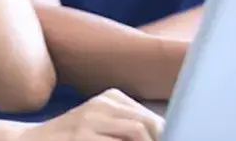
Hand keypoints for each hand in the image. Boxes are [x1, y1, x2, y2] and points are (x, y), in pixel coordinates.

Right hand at [16, 89, 163, 140]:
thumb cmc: (70, 140)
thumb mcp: (99, 126)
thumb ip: (127, 129)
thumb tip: (164, 135)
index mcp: (110, 98)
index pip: (151, 118)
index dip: (166, 135)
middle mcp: (101, 104)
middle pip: (148, 123)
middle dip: (160, 139)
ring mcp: (90, 120)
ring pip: (137, 132)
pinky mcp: (82, 136)